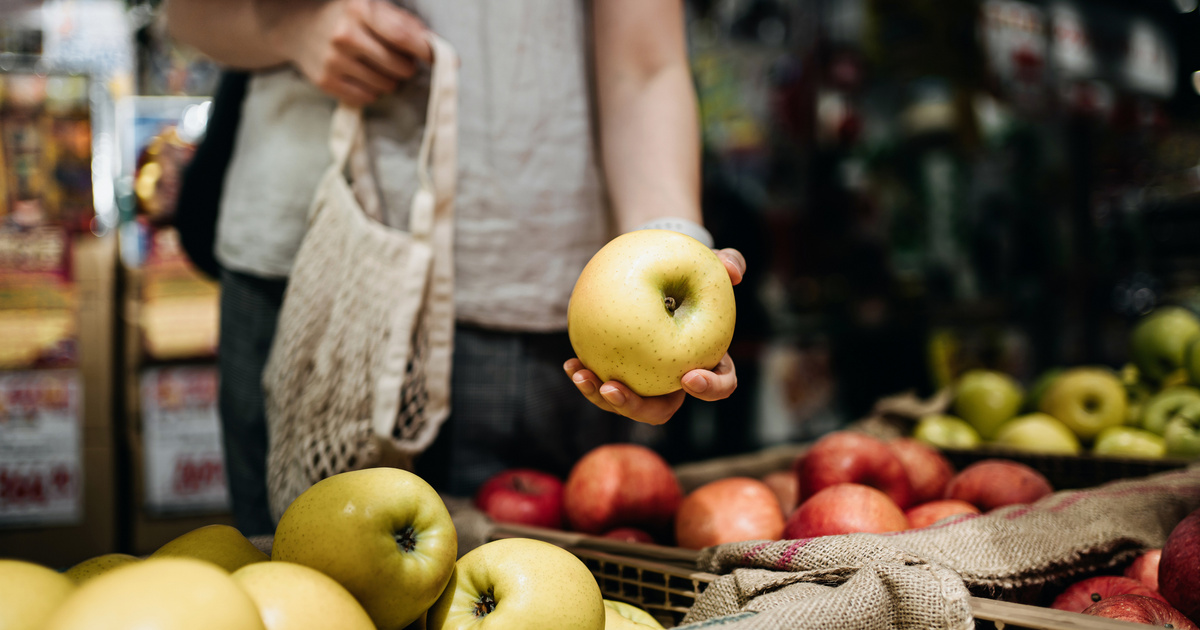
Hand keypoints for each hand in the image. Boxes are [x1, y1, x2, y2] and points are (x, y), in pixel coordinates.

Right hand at [270, 0, 432, 105]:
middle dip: (406, 67)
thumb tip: (434, 45)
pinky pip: (367, 98)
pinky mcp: (325, 81)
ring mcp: (333, 59)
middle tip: (398, 60)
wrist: (296, 28)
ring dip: (390, 80)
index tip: (441, 59)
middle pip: (399, 67)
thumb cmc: (345, 16)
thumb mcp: (371, 6)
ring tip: (377, 66)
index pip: (403, 36)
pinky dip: (372, 91)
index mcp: (359, 8)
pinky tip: (362, 76)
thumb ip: (403, 22)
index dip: (426, 51)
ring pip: (386, 86)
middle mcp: (345, 34)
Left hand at [564, 247, 745, 424]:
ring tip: (582, 376)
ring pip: (626, 403)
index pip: (718, 385)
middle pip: (661, 409)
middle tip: (613, 389)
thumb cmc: (692, 270)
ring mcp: (646, 382)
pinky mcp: (621, 374)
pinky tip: (570, 363)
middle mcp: (676, 381)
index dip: (708, 389)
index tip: (688, 376)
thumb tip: (733, 270)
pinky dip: (586, 377)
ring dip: (601, 397)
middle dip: (635, 407)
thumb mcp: (714, 261)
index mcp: (709, 363)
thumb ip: (729, 262)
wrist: (660, 273)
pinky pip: (603, 383)